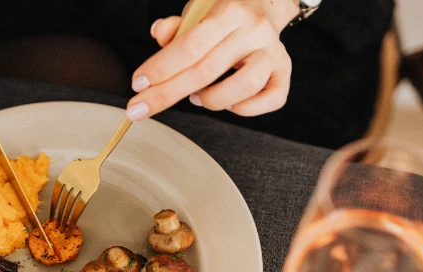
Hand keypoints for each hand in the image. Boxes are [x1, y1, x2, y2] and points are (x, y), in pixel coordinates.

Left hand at [126, 0, 299, 120]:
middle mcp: (254, 30)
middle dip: (167, 93)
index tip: (137, 85)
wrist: (264, 3)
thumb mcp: (197, 11)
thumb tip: (158, 32)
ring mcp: (273, 51)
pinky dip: (246, 109)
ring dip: (213, 100)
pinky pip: (273, 98)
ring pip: (245, 86)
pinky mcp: (285, 70)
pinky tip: (228, 104)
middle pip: (207, 70)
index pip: (191, 45)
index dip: (161, 68)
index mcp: (229, 11)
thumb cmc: (223, 13)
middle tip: (140, 108)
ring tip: (197, 97)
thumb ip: (177, 26)